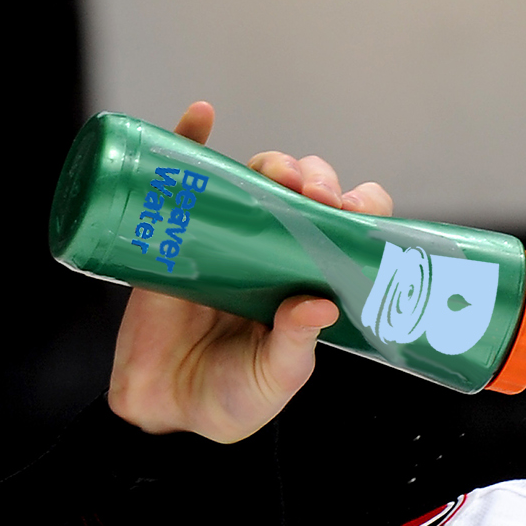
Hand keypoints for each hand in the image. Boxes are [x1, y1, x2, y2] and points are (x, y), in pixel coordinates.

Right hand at [107, 101, 394, 442]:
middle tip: (318, 194)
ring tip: (279, 172)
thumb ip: (295, 345)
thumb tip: (321, 303)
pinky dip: (191, 138)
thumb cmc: (233, 398)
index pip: (349, 229)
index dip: (360, 209)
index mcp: (313, 279)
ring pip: (259, 179)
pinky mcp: (176, 235)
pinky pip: (185, 176)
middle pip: (307, 193)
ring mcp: (229, 237)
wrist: (165, 409)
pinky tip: (202, 115)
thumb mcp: (276, 377)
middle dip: (320, 180)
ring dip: (275, 162)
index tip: (355, 210)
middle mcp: (277, 251)